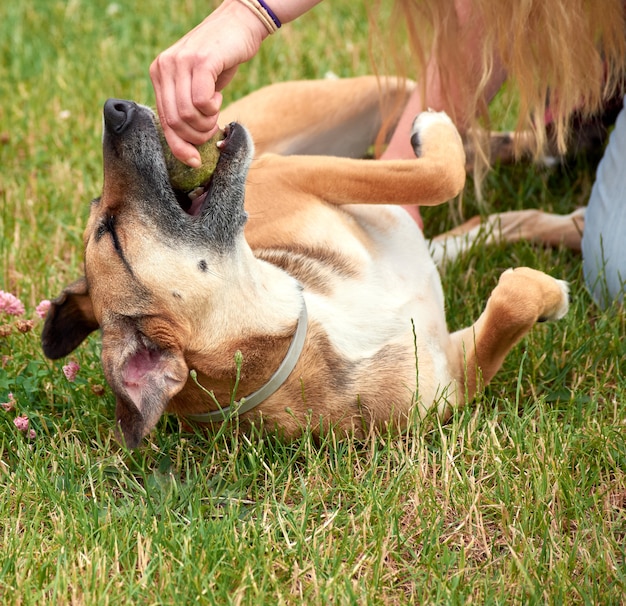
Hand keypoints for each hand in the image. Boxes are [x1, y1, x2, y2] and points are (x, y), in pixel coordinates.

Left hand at [150, 0, 267, 165]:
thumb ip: (186, 107)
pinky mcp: (200, 61)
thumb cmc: (221, 60)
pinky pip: (201, 102)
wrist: (239, 25)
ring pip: (187, 115)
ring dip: (207, 123)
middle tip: (213, 127)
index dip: (179, 147)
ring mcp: (180, 63)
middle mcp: (163, 67)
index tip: (194, 162)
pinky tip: (219, 96)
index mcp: (158, 74)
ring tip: (216, 110)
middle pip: (175, 122)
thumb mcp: (198, 86)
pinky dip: (213, 108)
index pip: (163, 122)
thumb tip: (186, 146)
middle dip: (197, 135)